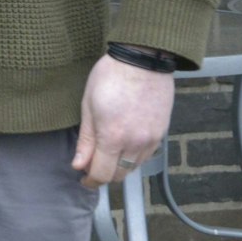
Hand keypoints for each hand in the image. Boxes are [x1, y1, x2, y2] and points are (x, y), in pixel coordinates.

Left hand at [71, 53, 175, 188]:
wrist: (143, 60)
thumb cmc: (110, 77)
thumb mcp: (88, 106)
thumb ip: (86, 140)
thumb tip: (79, 165)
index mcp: (113, 137)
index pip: (102, 174)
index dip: (91, 180)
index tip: (84, 178)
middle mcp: (135, 144)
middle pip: (120, 175)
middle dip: (105, 175)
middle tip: (93, 166)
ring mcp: (152, 139)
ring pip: (134, 167)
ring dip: (120, 166)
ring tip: (108, 154)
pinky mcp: (162, 133)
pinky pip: (147, 155)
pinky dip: (134, 157)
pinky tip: (125, 145)